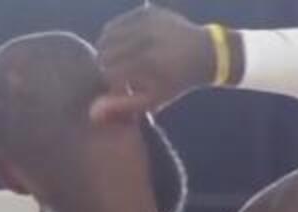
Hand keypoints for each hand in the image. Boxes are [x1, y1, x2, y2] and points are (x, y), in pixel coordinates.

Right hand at [92, 5, 216, 121]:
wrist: (205, 53)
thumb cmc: (175, 83)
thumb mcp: (151, 100)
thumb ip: (121, 107)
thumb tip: (91, 113)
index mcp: (147, 63)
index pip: (107, 73)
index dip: (109, 83)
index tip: (120, 87)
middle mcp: (146, 39)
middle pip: (104, 54)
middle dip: (106, 66)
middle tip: (117, 73)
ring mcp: (147, 23)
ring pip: (106, 36)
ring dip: (106, 50)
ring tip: (117, 60)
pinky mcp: (147, 12)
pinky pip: (116, 23)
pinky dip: (113, 34)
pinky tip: (122, 45)